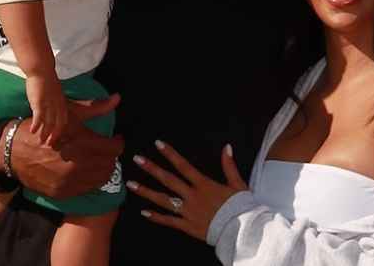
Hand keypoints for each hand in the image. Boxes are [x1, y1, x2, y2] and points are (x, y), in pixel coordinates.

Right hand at [8, 96, 122, 198]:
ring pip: (101, 179)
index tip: (116, 139)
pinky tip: (85, 169)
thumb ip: (96, 108)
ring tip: (97, 159)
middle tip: (106, 149)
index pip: (114, 148)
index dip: (118, 142)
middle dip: (111, 155)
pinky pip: (86, 189)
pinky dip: (90, 179)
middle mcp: (78, 165)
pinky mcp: (62, 193)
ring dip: (103, 168)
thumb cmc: (43, 129)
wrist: (13, 151)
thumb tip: (118, 98)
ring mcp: (70, 182)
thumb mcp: (68, 115)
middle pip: (110, 164)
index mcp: (82, 144)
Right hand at [25, 74, 67, 146]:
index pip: (63, 119)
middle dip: (55, 135)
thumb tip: (51, 107)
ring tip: (40, 141)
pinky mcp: (39, 102)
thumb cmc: (46, 79)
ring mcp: (49, 104)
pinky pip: (39, 117)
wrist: (41, 70)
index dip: (61, 129)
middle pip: (58, 124)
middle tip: (50, 144)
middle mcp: (57, 104)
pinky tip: (32, 131)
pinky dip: (36, 125)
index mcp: (61, 102)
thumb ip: (53, 100)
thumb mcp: (53, 91)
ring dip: (45, 133)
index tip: (57, 137)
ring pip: (49, 122)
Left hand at [129, 140, 246, 241]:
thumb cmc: (241, 207)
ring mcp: (188, 212)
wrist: (242, 231)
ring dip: (146, 191)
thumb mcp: (238, 184)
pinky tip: (143, 212)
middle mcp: (192, 196)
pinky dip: (156, 217)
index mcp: (204, 184)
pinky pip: (169, 221)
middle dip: (151, 168)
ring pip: (163, 200)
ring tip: (131, 184)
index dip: (170, 154)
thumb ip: (229, 165)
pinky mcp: (187, 226)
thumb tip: (227, 147)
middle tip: (136, 159)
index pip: (183, 165)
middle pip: (168, 180)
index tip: (158, 143)